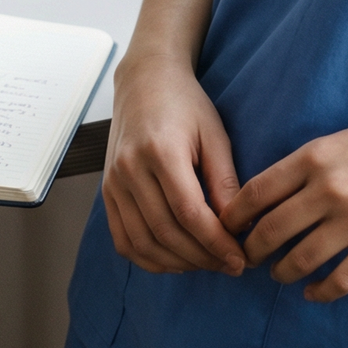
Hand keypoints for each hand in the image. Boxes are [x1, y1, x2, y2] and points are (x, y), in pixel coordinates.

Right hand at [102, 52, 244, 276]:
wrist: (145, 81)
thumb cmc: (186, 104)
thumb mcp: (214, 134)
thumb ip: (224, 181)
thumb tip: (238, 228)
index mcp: (160, 151)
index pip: (190, 214)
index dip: (216, 244)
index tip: (240, 260)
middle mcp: (130, 170)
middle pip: (166, 233)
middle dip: (202, 258)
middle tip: (230, 266)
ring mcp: (113, 183)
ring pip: (143, 243)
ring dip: (177, 263)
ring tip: (206, 264)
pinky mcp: (107, 192)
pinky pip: (124, 240)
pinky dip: (149, 258)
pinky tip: (175, 260)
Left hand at [219, 103, 347, 301]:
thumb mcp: (344, 139)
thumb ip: (307, 164)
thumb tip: (268, 195)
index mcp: (316, 156)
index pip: (256, 191)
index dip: (234, 216)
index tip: (227, 228)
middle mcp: (330, 189)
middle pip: (271, 231)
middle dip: (251, 250)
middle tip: (246, 258)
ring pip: (301, 259)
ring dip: (282, 272)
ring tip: (278, 274)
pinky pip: (341, 280)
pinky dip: (320, 291)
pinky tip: (312, 291)